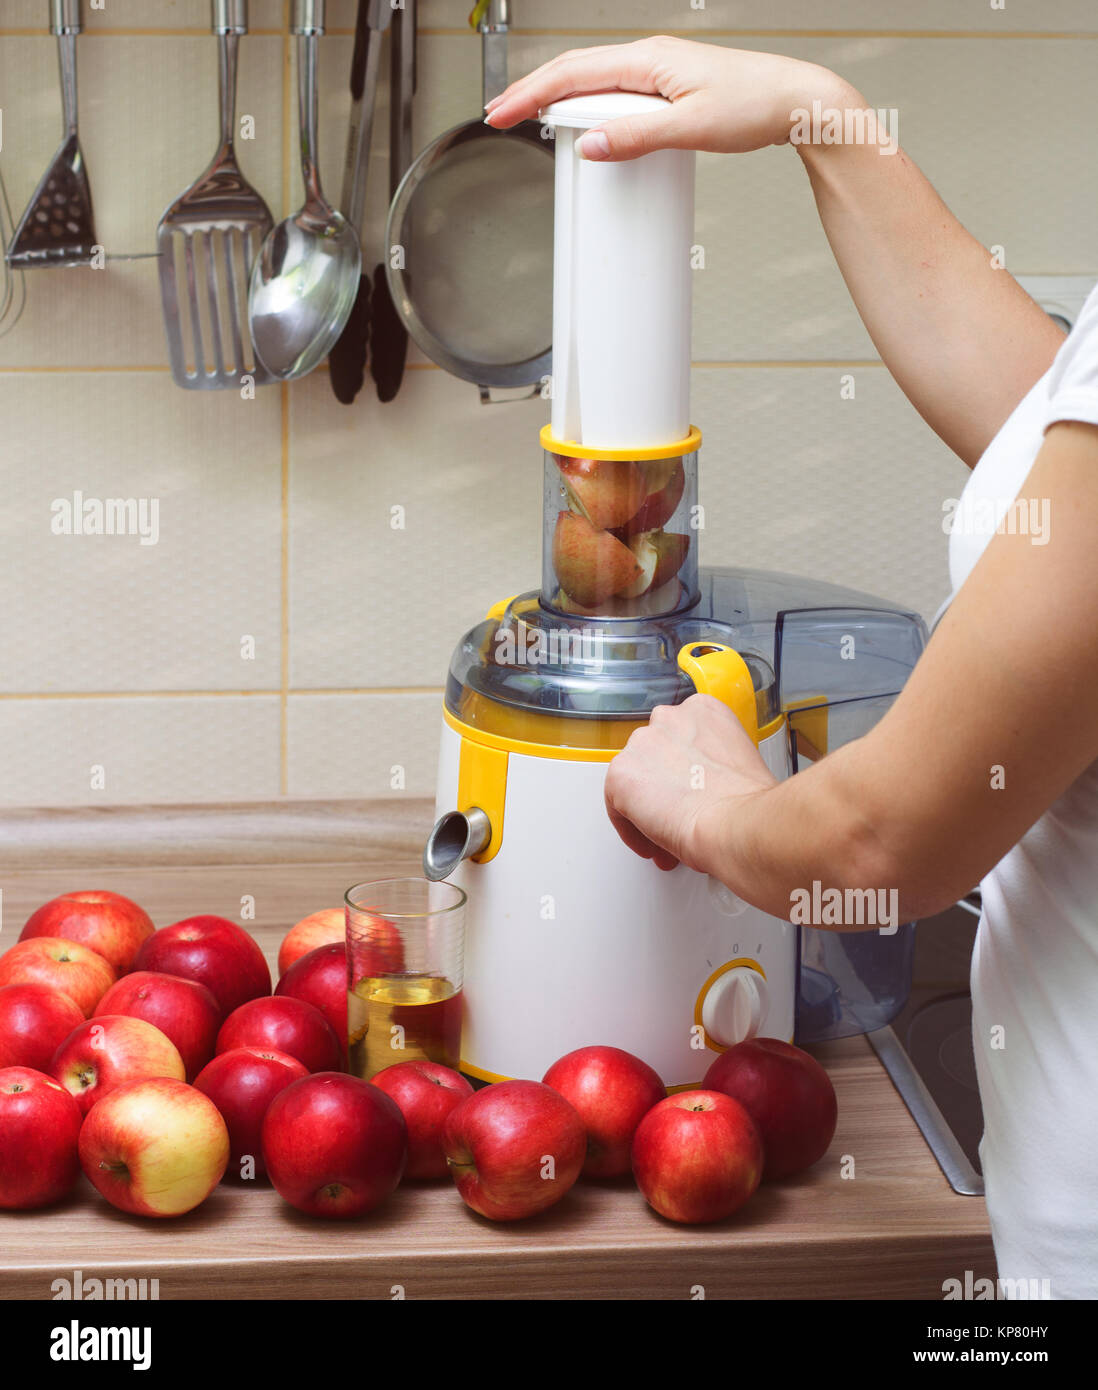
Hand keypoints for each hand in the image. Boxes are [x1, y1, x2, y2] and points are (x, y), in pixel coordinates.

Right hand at [485, 35, 849, 160]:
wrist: (795, 102)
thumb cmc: (756, 107)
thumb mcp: (691, 129)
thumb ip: (637, 138)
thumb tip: (591, 146)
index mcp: (648, 61)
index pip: (572, 74)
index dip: (531, 94)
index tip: (501, 113)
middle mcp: (650, 59)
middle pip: (574, 70)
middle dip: (532, 91)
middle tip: (499, 114)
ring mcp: (659, 71)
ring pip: (592, 77)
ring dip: (555, 95)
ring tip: (528, 115)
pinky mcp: (670, 87)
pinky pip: (614, 89)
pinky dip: (585, 101)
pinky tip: (580, 119)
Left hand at [604, 694, 777, 872]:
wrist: (736, 824)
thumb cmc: (749, 804)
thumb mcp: (743, 766)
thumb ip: (716, 765)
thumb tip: (708, 790)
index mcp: (703, 710)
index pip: (680, 737)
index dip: (682, 773)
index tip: (690, 793)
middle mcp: (669, 718)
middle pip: (654, 756)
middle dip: (663, 790)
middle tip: (678, 818)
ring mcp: (641, 744)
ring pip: (634, 780)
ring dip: (647, 808)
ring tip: (666, 837)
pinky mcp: (620, 774)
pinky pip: (617, 806)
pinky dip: (631, 829)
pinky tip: (652, 845)